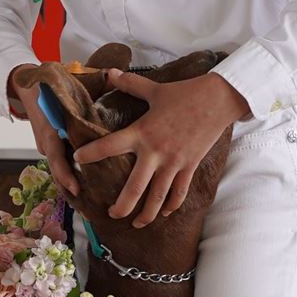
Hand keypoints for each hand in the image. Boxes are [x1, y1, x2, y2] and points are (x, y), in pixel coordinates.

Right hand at [8, 66, 78, 196]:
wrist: (24, 85)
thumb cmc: (45, 85)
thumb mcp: (63, 83)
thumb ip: (89, 80)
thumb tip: (112, 76)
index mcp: (49, 131)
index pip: (56, 158)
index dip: (66, 174)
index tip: (76, 187)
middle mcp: (47, 143)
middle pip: (58, 170)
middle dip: (71, 188)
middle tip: (86, 207)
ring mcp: (48, 146)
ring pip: (59, 170)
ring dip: (70, 186)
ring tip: (87, 205)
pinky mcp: (51, 147)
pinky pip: (60, 164)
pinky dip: (69, 177)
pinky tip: (82, 189)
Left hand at [74, 69, 249, 225]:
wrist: (219, 100)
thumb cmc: (185, 93)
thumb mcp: (154, 88)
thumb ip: (129, 83)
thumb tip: (109, 72)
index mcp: (142, 132)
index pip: (110, 146)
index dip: (92, 153)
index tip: (77, 160)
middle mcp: (156, 152)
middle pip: (135, 187)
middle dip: (121, 206)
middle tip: (110, 214)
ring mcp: (174, 163)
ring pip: (158, 197)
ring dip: (147, 214)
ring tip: (136, 223)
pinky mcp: (190, 166)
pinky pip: (180, 192)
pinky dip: (171, 205)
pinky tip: (164, 213)